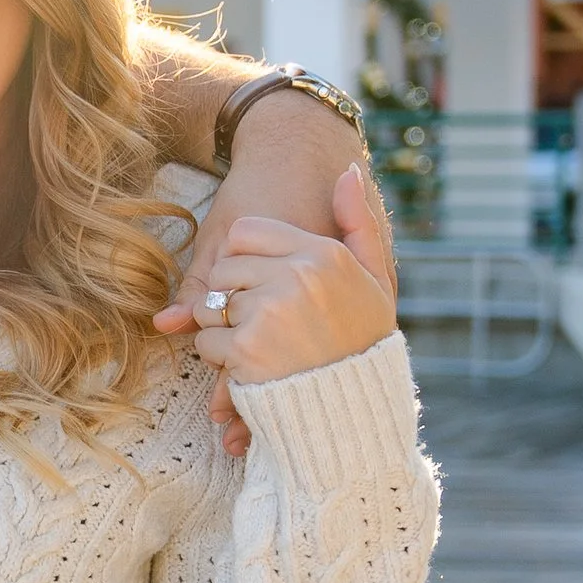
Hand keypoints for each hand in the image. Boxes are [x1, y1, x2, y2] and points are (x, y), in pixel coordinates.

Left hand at [164, 101, 397, 451]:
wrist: (358, 412)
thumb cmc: (366, 342)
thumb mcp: (373, 278)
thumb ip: (357, 222)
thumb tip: (345, 170)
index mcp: (325, 253)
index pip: (246, 230)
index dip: (245, 259)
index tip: (264, 284)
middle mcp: (299, 275)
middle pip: (224, 268)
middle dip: (233, 296)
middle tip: (265, 323)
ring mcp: (272, 310)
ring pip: (211, 305)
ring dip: (225, 330)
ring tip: (265, 349)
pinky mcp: (249, 348)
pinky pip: (208, 342)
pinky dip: (222, 361)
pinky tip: (256, 370)